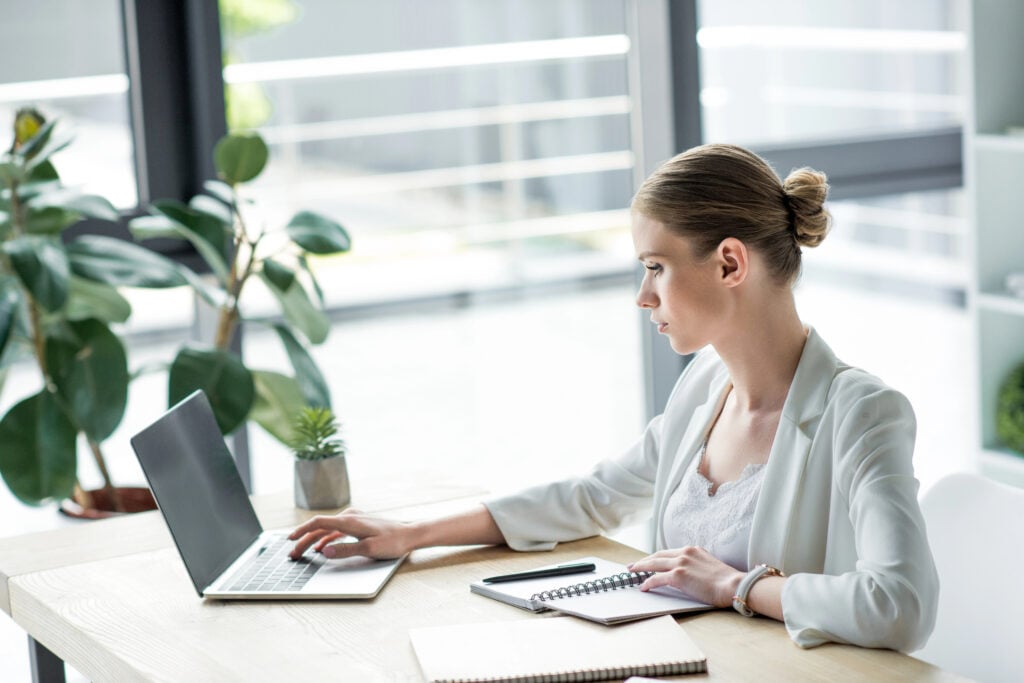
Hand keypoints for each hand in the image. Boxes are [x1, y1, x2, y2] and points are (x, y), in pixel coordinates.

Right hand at [287, 509, 416, 560]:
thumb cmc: (392, 542)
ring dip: (314, 540)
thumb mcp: (369, 549)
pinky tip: (321, 548)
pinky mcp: (358, 524)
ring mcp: (354, 519)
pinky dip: (326, 539)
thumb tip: (325, 552)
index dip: (302, 531)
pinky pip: (336, 531)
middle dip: (304, 540)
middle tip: (293, 553)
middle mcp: (350, 516)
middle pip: (320, 527)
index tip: (290, 539)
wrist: (410, 534)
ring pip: (327, 529)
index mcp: (350, 520)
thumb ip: (346, 550)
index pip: (318, 522)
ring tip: (302, 552)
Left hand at [628, 546, 743, 607]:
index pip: (668, 552)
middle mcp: (685, 553)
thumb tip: (687, 574)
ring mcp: (681, 563)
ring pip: (654, 564)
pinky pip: (657, 578)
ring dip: (641, 568)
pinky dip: (648, 582)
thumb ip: (696, 565)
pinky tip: (643, 587)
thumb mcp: (708, 565)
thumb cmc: (726, 581)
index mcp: (692, 550)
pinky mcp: (678, 575)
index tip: (648, 561)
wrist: (733, 585)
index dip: (656, 557)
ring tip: (632, 573)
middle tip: (633, 565)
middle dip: (644, 560)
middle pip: (658, 555)